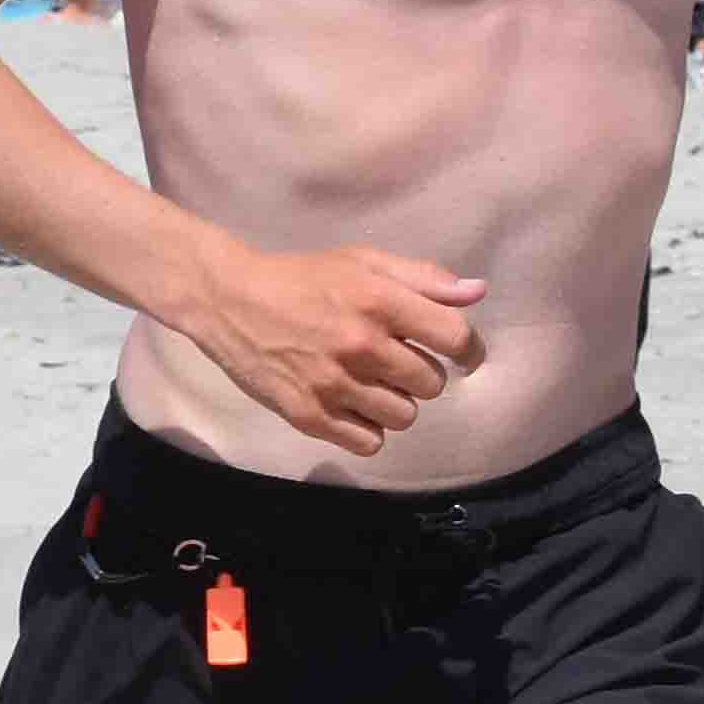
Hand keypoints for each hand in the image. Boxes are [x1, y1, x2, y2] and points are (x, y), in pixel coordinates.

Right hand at [191, 241, 485, 457]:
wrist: (226, 300)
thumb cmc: (300, 278)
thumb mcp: (362, 262)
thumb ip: (422, 277)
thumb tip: (477, 293)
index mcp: (379, 302)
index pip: (455, 338)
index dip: (467, 350)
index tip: (458, 354)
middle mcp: (360, 346)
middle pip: (431, 384)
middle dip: (420, 374)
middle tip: (394, 363)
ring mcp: (332, 384)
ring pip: (403, 416)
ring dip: (395, 403)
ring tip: (371, 386)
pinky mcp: (307, 414)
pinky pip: (368, 442)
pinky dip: (367, 429)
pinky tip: (352, 407)